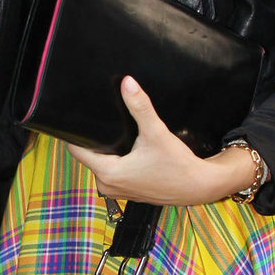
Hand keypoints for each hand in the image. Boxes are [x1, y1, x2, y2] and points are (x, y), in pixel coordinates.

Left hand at [65, 77, 248, 206]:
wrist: (198, 186)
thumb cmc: (178, 164)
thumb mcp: (156, 132)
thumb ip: (139, 107)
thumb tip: (127, 83)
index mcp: (108, 173)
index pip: (77, 150)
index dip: (77, 133)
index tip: (81, 118)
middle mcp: (107, 186)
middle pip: (89, 156)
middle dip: (95, 139)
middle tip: (103, 121)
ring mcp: (116, 191)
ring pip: (100, 164)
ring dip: (106, 151)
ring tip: (115, 133)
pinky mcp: (126, 192)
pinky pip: (112, 173)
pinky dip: (116, 161)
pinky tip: (127, 150)